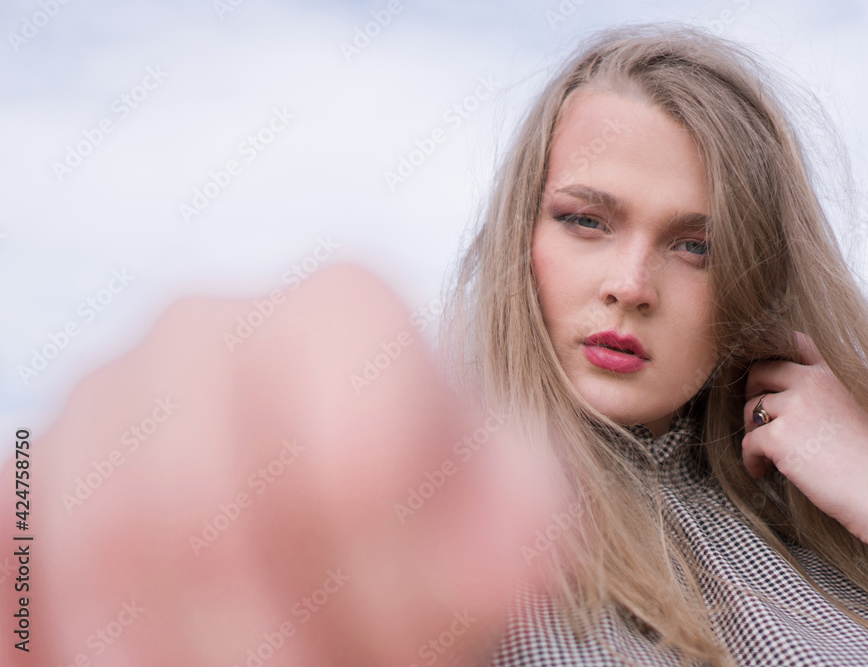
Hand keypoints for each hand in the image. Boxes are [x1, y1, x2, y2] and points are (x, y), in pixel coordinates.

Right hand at [1, 262, 559, 665]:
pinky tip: (124, 654)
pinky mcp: (35, 465)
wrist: (345, 502)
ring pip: (104, 551)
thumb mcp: (507, 516)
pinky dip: (61, 631)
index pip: (352, 468)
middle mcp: (208, 323)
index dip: (387, 587)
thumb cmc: (430, 505)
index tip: (416, 638)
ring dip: (181, 655)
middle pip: (208, 517)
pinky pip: (18, 556)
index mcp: (342, 306)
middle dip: (275, 643)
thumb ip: (515, 533)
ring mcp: (105, 389)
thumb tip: (493, 579)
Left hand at [741, 331, 867, 548]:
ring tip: (765, 453)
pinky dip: (750, 459)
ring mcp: (795, 408)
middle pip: (760, 372)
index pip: (796, 344)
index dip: (775, 359)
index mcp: (833, 375)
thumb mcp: (862, 411)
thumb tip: (805, 399)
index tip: (768, 380)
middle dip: (753, 393)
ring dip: (752, 431)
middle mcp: (812, 383)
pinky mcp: (780, 437)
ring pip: (751, 409)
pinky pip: (749, 442)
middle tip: (758, 419)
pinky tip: (762, 471)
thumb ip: (832, 394)